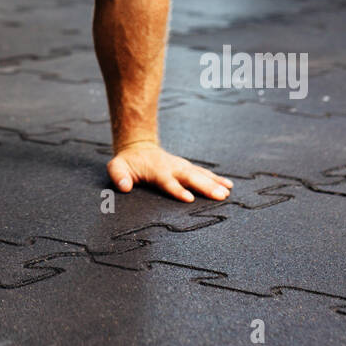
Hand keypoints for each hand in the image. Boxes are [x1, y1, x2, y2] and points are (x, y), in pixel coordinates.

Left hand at [106, 140, 232, 202]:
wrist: (138, 147)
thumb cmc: (128, 162)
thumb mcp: (116, 167)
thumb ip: (119, 176)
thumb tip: (124, 186)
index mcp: (156, 170)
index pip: (168, 182)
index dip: (177, 190)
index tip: (189, 199)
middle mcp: (172, 167)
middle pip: (190, 178)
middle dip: (205, 187)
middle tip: (220, 196)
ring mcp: (181, 166)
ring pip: (200, 175)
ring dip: (214, 183)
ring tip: (227, 192)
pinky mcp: (187, 167)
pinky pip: (203, 173)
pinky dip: (216, 178)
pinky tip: (228, 185)